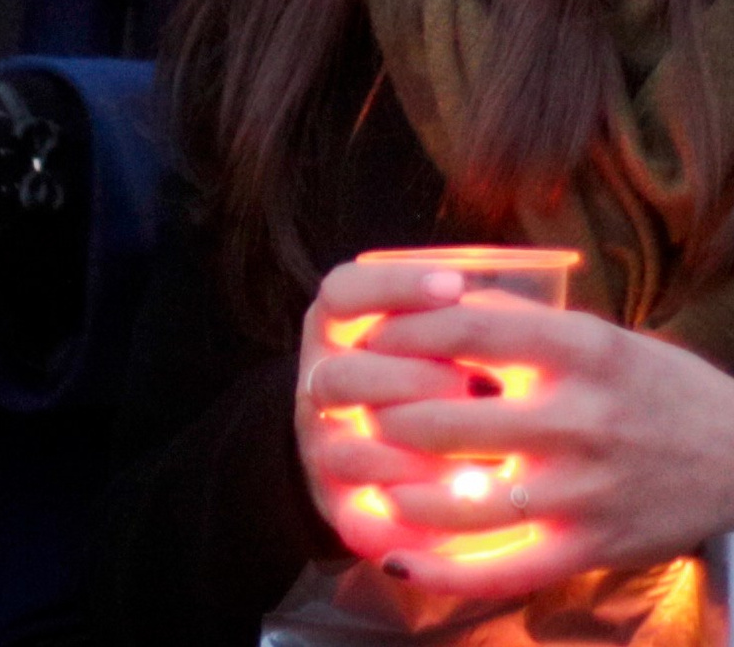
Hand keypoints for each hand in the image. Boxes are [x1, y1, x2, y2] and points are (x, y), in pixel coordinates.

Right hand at [294, 260, 479, 563]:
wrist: (373, 461)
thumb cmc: (419, 381)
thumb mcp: (419, 335)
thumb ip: (446, 318)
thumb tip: (486, 294)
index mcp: (332, 331)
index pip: (342, 293)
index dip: (394, 288)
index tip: (457, 286)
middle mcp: (318, 384)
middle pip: (343, 374)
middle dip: (411, 381)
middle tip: (471, 384)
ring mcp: (323, 447)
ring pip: (350, 451)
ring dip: (412, 458)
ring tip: (473, 458)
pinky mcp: (340, 507)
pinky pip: (365, 518)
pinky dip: (411, 510)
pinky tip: (456, 500)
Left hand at [351, 286, 733, 592]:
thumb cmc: (653, 388)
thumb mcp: (592, 333)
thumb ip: (512, 321)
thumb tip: (421, 302)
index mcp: (575, 350)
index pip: (457, 332)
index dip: (394, 333)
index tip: (358, 335)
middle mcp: (576, 418)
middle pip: (443, 417)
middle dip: (377, 413)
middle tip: (342, 407)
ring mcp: (583, 491)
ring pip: (461, 500)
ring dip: (397, 489)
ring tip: (363, 473)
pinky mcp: (591, 548)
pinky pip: (504, 567)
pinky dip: (443, 570)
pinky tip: (397, 555)